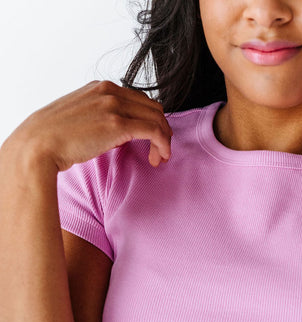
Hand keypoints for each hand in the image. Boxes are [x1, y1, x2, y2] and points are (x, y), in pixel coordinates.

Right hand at [2, 79, 172, 170]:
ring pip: (157, 118)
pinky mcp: (118, 124)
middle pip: (153, 107)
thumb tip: (120, 134)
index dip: (150, 120)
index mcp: (101, 87)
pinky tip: (159, 157)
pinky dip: (162, 144)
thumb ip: (101, 118)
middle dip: (162, 129)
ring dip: (164, 139)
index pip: (139, 99)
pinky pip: (154, 131)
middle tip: (160, 150)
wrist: (39, 144)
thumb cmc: (55, 137)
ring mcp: (114, 105)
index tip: (151, 139)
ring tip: (160, 156)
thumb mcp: (81, 118)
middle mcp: (110, 91)